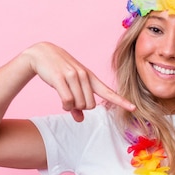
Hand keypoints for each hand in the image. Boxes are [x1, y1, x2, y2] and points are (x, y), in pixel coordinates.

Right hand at [21, 42, 135, 121]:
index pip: (108, 91)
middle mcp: (84, 75)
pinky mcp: (60, 78)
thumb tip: (80, 119)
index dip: (121, 101)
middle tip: (71, 100)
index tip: (133, 108)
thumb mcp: (70, 85)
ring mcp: (73, 76)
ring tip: (64, 98)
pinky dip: (65, 106)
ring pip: (79, 104)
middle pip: (90, 105)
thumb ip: (77, 104)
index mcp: (90, 77)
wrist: (41, 54)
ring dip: (71, 107)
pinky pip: (68, 101)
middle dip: (81, 107)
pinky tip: (62, 100)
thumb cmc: (58, 71)